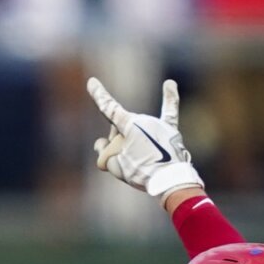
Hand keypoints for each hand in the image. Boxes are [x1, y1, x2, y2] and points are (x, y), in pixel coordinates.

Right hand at [87, 76, 202, 200]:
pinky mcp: (170, 131)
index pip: (109, 108)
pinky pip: (169, 112)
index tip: (92, 82)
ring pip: (138, 128)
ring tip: (141, 161)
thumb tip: (102, 143)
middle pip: (121, 128)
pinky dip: (170, 97)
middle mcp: (144, 119)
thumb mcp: (115, 165)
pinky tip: (170, 84)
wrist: (169, 182)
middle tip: (126, 162)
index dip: (99, 95)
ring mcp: (157, 124)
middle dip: (117, 143)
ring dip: (133, 141)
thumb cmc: (141, 173)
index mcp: (130, 124)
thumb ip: (103, 151)